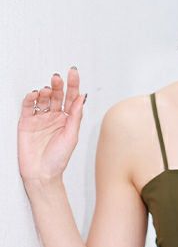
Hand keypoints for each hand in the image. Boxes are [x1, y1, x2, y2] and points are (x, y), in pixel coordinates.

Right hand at [18, 67, 86, 184]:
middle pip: (57, 96)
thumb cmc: (58, 159)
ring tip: (48, 89)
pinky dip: (30, 99)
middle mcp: (54, 117)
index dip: (73, 85)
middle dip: (58, 85)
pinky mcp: (27, 122)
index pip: (71, 98)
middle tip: (58, 78)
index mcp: (68, 120)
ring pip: (42, 99)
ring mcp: (40, 119)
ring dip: (45, 91)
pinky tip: (34, 94)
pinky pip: (28, 106)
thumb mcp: (71, 136)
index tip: (74, 72)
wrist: (42, 173)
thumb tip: (81, 98)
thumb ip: (75, 116)